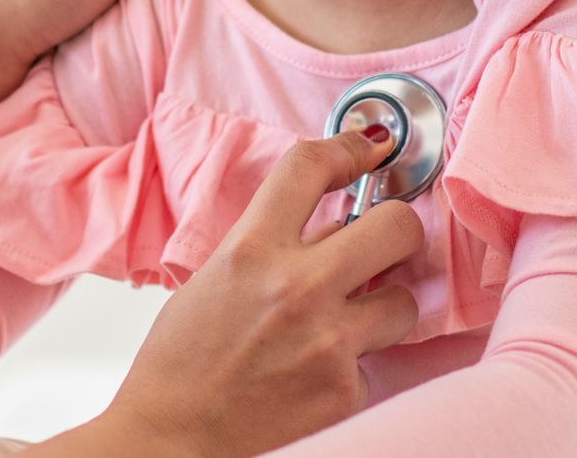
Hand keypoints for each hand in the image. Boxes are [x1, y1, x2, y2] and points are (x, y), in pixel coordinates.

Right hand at [34, 129, 425, 457]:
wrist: (170, 440)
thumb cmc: (181, 362)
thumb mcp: (215, 279)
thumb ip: (271, 245)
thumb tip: (330, 225)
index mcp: (250, 249)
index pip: (310, 167)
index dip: (349, 147)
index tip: (368, 149)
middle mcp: (296, 287)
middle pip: (397, 224)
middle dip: (399, 229)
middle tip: (386, 243)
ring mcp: (327, 342)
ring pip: (406, 302)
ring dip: (385, 308)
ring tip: (349, 323)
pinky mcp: (344, 392)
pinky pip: (378, 364)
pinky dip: (356, 367)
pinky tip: (319, 374)